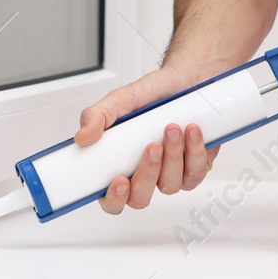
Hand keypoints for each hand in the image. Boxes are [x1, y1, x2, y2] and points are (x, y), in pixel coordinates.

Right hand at [76, 61, 222, 213]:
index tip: (119, 181)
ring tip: (172, 128)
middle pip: (140, 198)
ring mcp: (171, 173)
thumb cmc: (152, 93)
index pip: (110, 199)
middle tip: (152, 147)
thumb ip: (97, 116)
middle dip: (147, 174)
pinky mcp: (194, 167)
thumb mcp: (120, 99)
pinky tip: (192, 131)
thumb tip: (82, 137)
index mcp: (120, 165)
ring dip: (172, 157)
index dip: (114, 199)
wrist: (186, 79)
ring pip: (170, 185)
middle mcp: (145, 174)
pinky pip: (195, 172)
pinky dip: (194, 151)